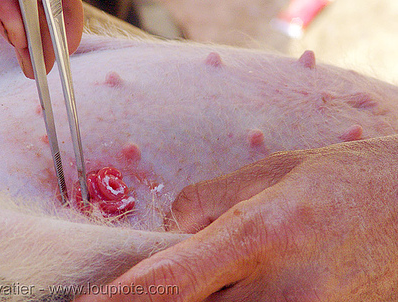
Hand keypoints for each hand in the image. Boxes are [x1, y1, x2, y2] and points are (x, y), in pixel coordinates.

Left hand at [76, 135, 397, 300]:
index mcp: (261, 233)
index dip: (117, 301)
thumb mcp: (271, 171)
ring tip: (212, 272)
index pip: (169, 282)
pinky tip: (233, 286)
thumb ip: (206, 202)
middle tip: (135, 288)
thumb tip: (168, 231)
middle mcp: (283, 291)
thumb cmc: (343, 180)